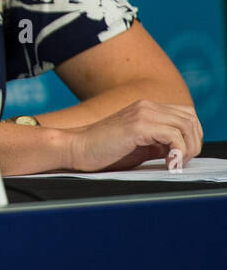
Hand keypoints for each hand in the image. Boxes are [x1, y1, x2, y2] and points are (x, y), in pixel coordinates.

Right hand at [66, 100, 202, 171]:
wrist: (75, 148)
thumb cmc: (103, 151)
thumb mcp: (140, 146)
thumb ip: (160, 143)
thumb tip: (182, 151)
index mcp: (147, 108)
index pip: (186, 115)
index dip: (191, 137)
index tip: (181, 156)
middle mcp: (147, 106)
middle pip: (191, 119)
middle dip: (193, 143)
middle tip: (180, 162)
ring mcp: (143, 113)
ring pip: (187, 126)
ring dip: (188, 149)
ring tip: (174, 163)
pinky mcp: (138, 125)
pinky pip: (174, 136)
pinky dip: (178, 152)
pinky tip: (168, 164)